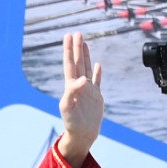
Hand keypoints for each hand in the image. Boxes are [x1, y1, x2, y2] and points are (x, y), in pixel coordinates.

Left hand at [54, 33, 104, 165]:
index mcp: (71, 86)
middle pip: (78, 62)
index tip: (68, 36)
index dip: (69, 50)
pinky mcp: (96, 97)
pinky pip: (97, 81)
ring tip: (85, 44)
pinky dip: (97, 73)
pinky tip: (98, 64)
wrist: (82, 134)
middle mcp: (79, 85)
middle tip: (77, 33)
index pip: (70, 64)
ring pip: (87, 69)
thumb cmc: (72, 122)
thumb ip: (73, 92)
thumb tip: (82, 79)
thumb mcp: (68, 107)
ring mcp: (88, 90)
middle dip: (77, 48)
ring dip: (86, 56)